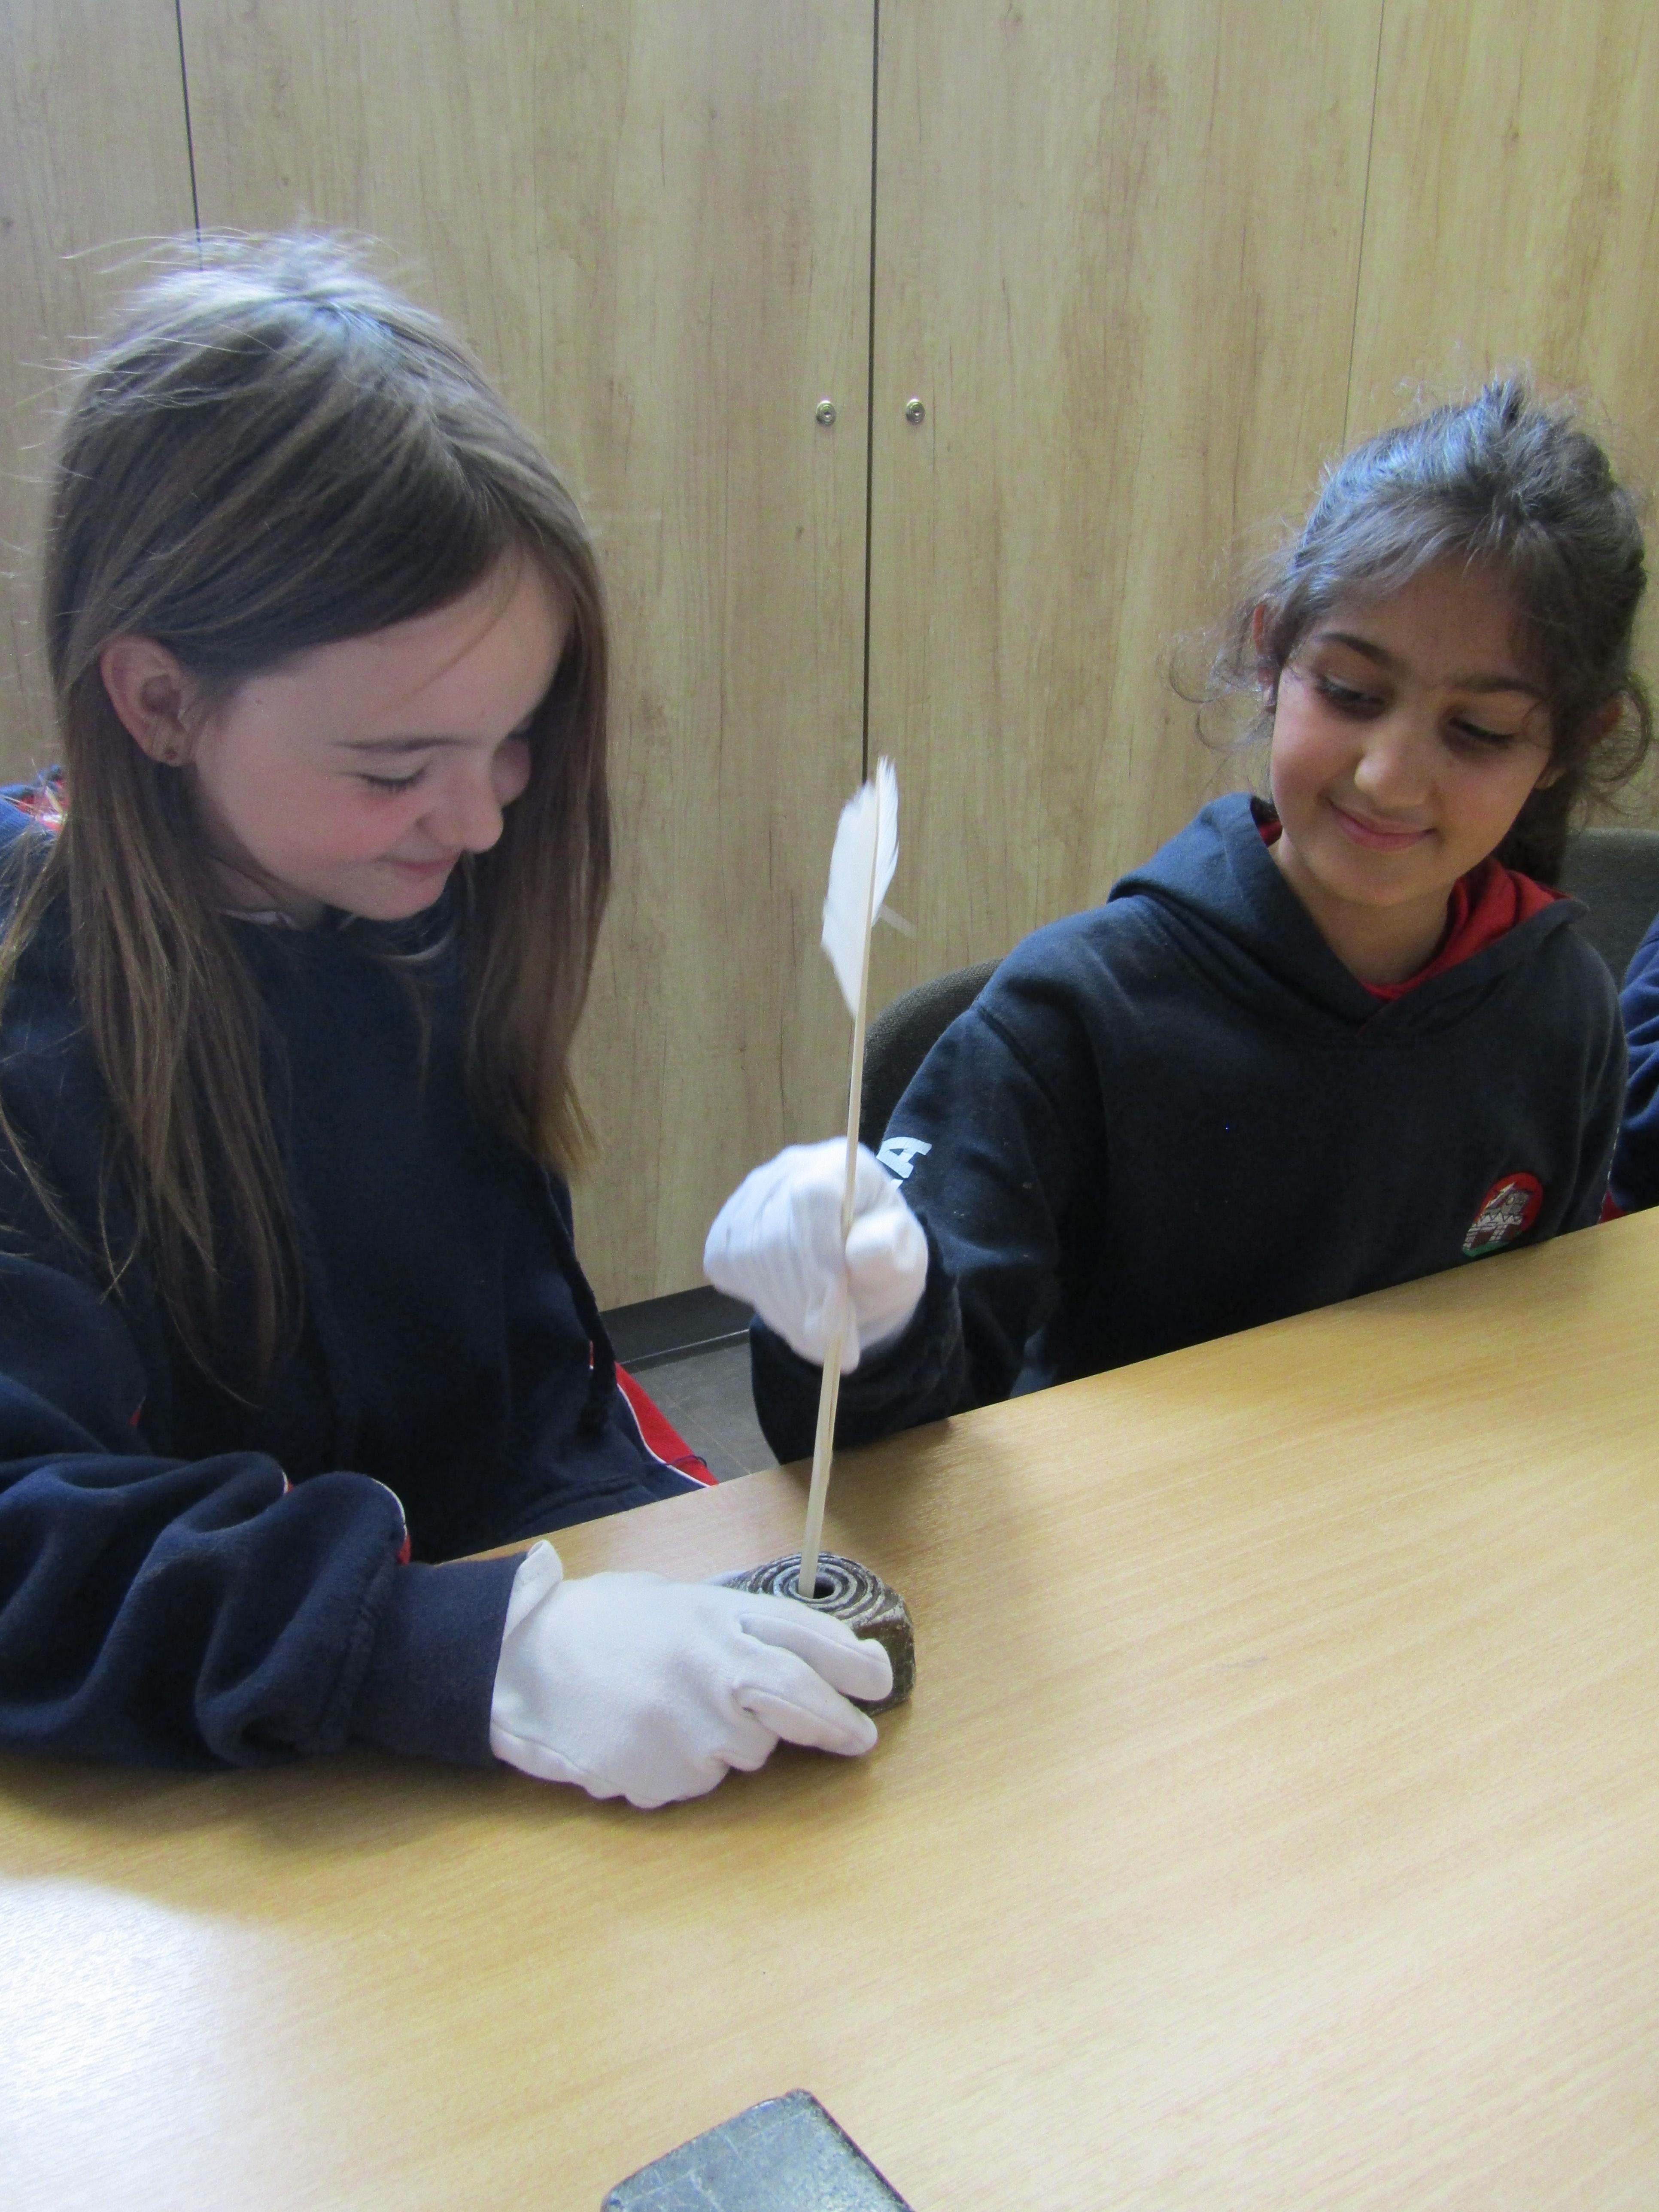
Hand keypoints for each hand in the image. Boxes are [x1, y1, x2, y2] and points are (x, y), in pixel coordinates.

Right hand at [489, 1542, 893, 1807]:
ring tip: (673, 1710)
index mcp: (713, 1615)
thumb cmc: (598, 1624)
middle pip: (798, 1700)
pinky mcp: (657, 1775)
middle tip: (856, 1737)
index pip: (807, 1639)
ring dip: (729, 1740)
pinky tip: (643, 1735)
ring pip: (744, 1753)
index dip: (853, 1664)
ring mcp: (684, 1727)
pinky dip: (681, 1765)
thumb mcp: (673, 1600)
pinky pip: (694, 1781)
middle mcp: (709, 1668)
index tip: (878, 1684)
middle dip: (836, 1722)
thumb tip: (804, 1653)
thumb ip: (734, 1624)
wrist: (518, 1663)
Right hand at [703, 1139, 927, 1370]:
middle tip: (828, 1347)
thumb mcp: (905, 1260)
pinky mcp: (728, 1222)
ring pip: (747, 1253)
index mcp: (840, 1164)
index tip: (832, 1320)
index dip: (817, 1260)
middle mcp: (789, 1167)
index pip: (811, 1199)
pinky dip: (756, 1295)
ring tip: (816, 1334)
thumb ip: (889, 1253)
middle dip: (801, 1298)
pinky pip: (726, 1263)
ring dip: (781, 1306)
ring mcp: (752, 1193)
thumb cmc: (885, 1256)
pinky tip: (790, 1305)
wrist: (857, 1265)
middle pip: (775, 1232)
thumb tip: (860, 1251)